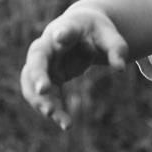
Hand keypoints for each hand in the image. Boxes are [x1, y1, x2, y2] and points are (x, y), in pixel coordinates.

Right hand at [19, 8, 128, 129]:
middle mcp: (49, 45)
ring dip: (40, 100)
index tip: (61, 37)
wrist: (82, 30)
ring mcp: (44, 63)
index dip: (62, 34)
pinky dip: (51, 109)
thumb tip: (120, 68)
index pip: (64, 30)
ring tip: (55, 116)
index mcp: (68, 28)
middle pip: (36, 58)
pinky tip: (66, 124)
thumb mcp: (110, 35)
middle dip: (37, 74)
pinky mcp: (47, 77)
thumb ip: (116, 48)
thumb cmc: (95, 31)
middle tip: (42, 90)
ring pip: (31, 81)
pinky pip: (42, 95)